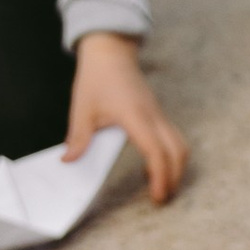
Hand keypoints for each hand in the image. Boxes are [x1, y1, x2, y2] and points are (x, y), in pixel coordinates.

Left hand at [66, 31, 188, 203]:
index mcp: (135, 116)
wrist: (110, 50)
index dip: (160, 176)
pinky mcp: (158, 112)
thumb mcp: (82, 108)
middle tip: (161, 199)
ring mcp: (159, 113)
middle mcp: (153, 115)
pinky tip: (154, 166)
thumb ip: (78, 137)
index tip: (157, 196)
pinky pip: (173, 137)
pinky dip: (171, 155)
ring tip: (161, 185)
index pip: (156, 151)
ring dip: (176, 166)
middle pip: (178, 151)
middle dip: (174, 178)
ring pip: (179, 144)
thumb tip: (69, 161)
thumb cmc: (96, 77)